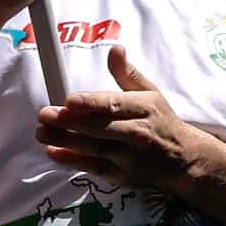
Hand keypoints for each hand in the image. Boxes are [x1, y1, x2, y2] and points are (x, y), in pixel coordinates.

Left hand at [35, 46, 197, 187]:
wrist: (183, 159)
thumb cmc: (161, 121)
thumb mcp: (151, 93)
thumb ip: (127, 73)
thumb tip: (114, 49)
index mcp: (145, 109)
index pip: (115, 104)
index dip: (91, 103)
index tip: (70, 100)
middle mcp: (138, 134)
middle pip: (101, 128)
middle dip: (71, 122)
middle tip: (46, 114)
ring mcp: (130, 157)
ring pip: (94, 149)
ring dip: (66, 140)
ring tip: (42, 132)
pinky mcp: (123, 176)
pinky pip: (94, 168)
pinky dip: (72, 161)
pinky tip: (54, 152)